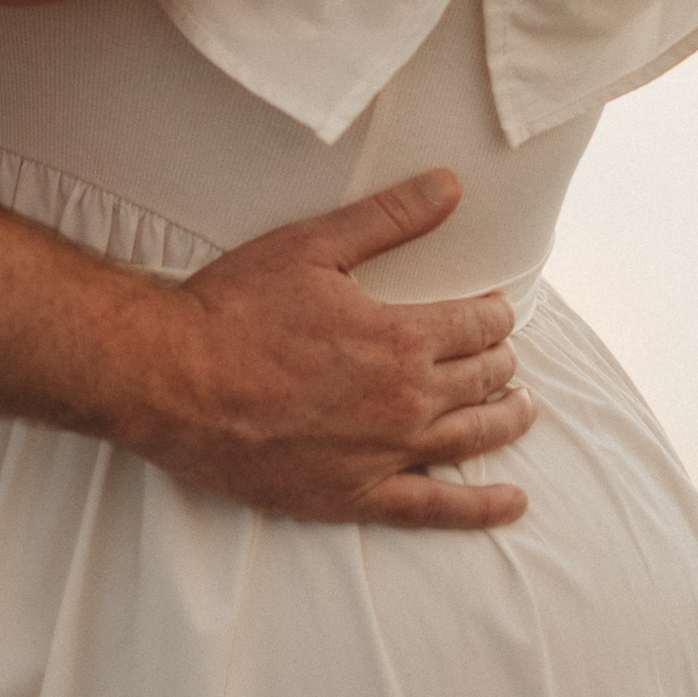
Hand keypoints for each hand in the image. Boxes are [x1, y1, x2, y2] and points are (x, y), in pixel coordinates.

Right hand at [132, 169, 534, 529]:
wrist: (173, 381)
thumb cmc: (235, 309)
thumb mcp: (312, 245)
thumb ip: (389, 217)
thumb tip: (451, 186)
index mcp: (401, 338)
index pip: (478, 326)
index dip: (494, 315)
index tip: (495, 309)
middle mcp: (406, 402)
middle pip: (482, 380)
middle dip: (501, 361)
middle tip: (503, 353)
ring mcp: (385, 455)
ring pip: (472, 438)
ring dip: (507, 420)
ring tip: (524, 408)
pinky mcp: (356, 496)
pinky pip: (436, 510)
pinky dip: (481, 507)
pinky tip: (512, 502)